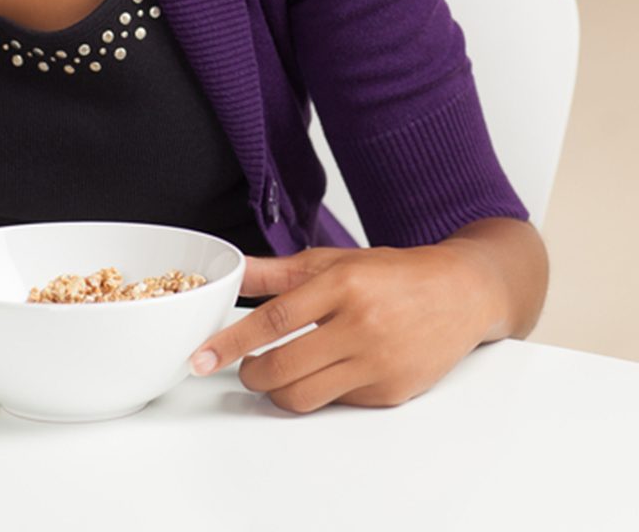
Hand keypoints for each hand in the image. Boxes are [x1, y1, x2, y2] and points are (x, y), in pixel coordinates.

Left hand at [189, 241, 503, 413]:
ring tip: (274, 373)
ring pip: (305, 395)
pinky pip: (336, 403)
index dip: (231, 342)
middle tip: (244, 366)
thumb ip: (277, 272)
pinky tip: (324, 371)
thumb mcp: (333, 260)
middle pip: (284, 367)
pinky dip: (319, 391)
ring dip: (278, 390)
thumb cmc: (392, 274)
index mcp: (342, 285)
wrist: (459, 293)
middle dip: (251, 373)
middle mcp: (361, 325)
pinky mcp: (391, 392)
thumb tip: (233, 271)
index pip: (273, 321)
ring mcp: (378, 363)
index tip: (203, 357)